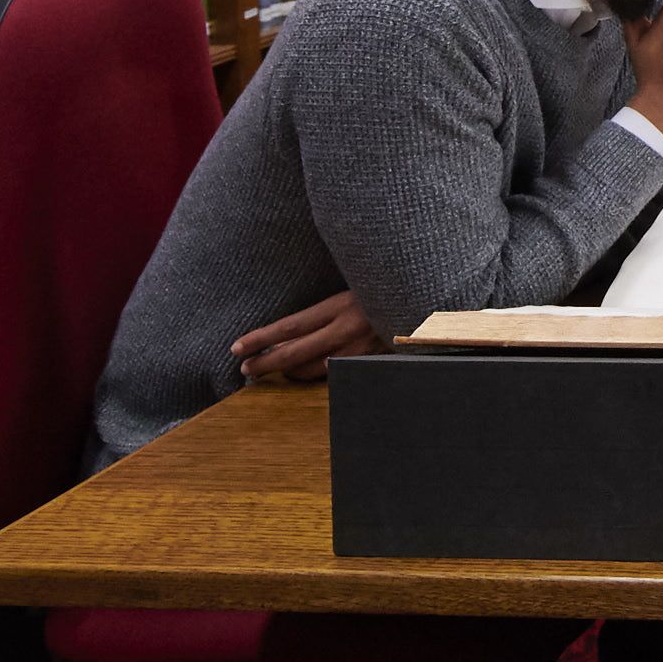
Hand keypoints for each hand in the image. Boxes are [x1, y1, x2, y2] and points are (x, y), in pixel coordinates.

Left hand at [233, 289, 383, 382]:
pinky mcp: (369, 364)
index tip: (236, 346)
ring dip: (289, 372)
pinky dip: (315, 373)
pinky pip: (334, 373)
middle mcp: (347, 330)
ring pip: (312, 370)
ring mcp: (359, 351)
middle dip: (265, 363)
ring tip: (273, 370)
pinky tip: (304, 371)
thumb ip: (330, 306)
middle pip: (294, 353)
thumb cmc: (386, 290)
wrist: (425, 304)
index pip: (290, 327)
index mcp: (340, 306)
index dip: (260, 338)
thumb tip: (294, 326)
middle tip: (245, 368)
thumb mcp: (356, 288)